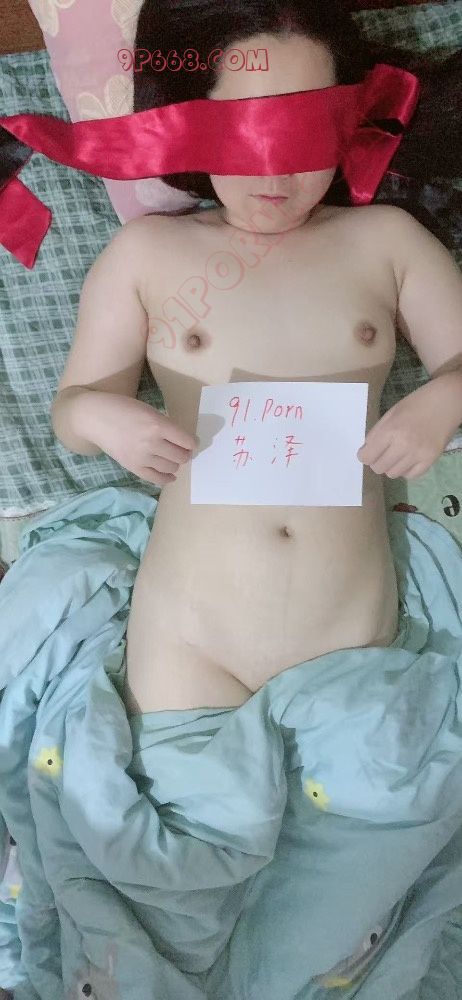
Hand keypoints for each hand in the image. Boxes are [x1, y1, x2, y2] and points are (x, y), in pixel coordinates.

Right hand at [81, 391, 198, 485]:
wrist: (95, 418)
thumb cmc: (123, 408)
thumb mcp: (149, 411)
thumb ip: (165, 425)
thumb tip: (183, 441)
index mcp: (158, 425)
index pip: (186, 441)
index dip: (192, 442)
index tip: (192, 442)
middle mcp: (152, 443)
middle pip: (181, 456)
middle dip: (185, 453)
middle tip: (183, 450)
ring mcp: (142, 457)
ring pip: (171, 467)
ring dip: (176, 464)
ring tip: (173, 459)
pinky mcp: (133, 467)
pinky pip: (156, 479)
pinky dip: (167, 478)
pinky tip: (171, 476)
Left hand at [357, 378, 459, 480]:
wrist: (446, 402)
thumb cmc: (416, 403)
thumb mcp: (391, 413)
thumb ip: (376, 433)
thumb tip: (365, 451)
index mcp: (390, 430)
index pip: (367, 457)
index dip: (364, 455)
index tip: (368, 451)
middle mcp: (403, 445)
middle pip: (378, 468)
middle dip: (377, 461)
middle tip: (384, 452)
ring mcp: (418, 455)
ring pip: (393, 474)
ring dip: (391, 466)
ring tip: (398, 454)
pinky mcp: (430, 460)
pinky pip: (410, 476)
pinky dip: (406, 470)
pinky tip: (409, 459)